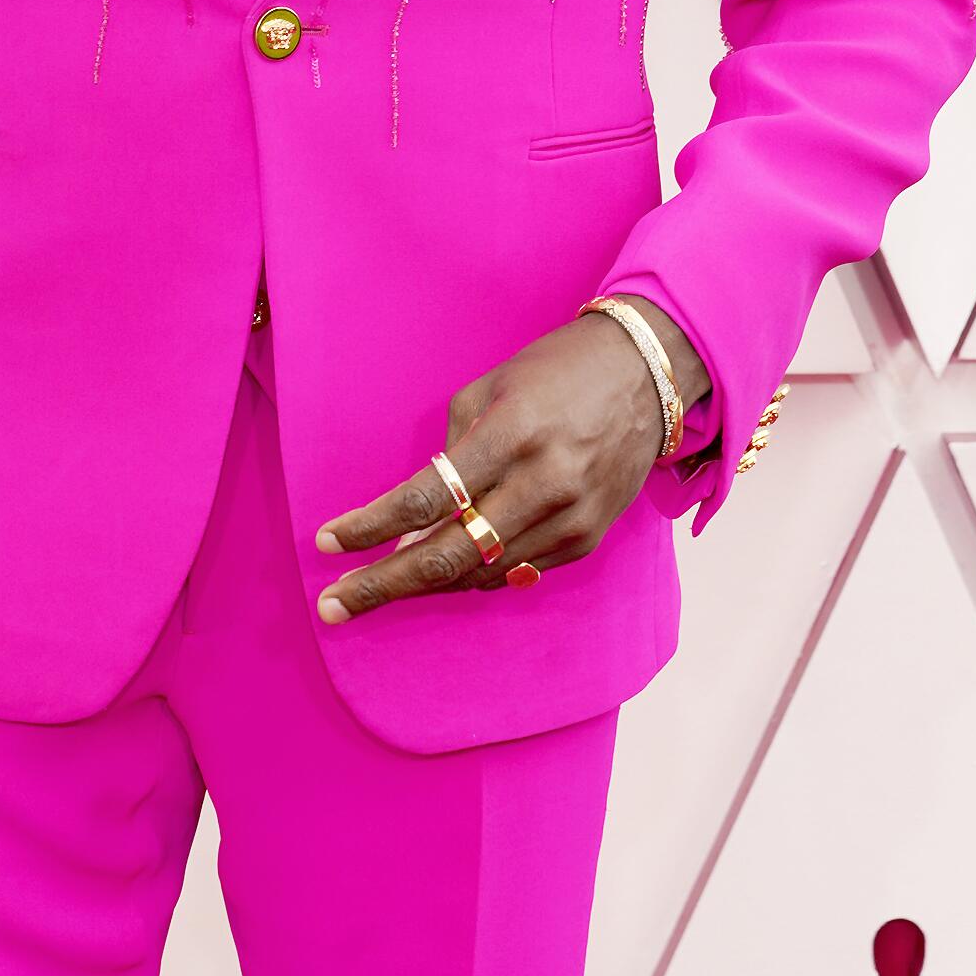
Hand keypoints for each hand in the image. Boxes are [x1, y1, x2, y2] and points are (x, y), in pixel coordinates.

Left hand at [313, 298, 708, 620]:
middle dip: (384, 583)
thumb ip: (449, 455)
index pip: (427, 498)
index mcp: (512, 434)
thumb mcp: (491, 390)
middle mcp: (544, 484)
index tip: (328, 541)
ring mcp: (570, 519)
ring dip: (423, 583)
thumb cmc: (557, 370)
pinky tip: (440, 571)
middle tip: (333, 605)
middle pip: (448, 553)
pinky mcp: (587, 540)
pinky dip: (473, 574)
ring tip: (373, 587)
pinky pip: (515, 571)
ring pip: (479, 573)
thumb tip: (410, 528)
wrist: (647, 375)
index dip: (371, 526)